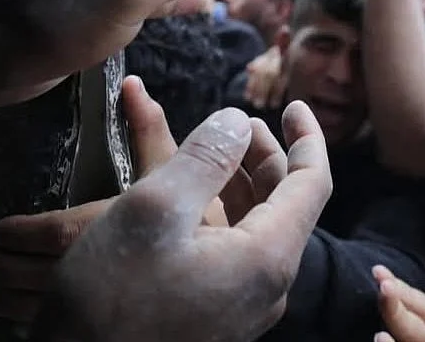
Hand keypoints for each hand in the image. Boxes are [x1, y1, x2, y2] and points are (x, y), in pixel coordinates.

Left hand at [0, 76, 228, 323]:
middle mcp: (124, 279)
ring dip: (13, 301)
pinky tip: (14, 318)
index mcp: (134, 234)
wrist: (244, 287)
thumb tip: (130, 84)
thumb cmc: (214, 231)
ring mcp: (120, 315)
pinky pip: (63, 332)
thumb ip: (155, 134)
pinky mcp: (119, 336)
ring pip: (52, 312)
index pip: (65, 234)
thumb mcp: (185, 178)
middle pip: (52, 276)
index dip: (24, 233)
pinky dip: (33, 323)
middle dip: (9, 269)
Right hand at [36, 101, 331, 341]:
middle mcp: (268, 287)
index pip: (313, 184)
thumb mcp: (154, 210)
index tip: (292, 104)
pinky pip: (237, 255)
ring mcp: (244, 308)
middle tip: (239, 122)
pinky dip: (226, 216)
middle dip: (267, 156)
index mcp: (267, 258)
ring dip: (244, 184)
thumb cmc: (111, 298)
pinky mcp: (218, 319)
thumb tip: (238, 121)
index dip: (308, 137)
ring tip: (215, 151)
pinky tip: (194, 201)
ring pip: (260, 230)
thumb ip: (204, 158)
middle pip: (287, 206)